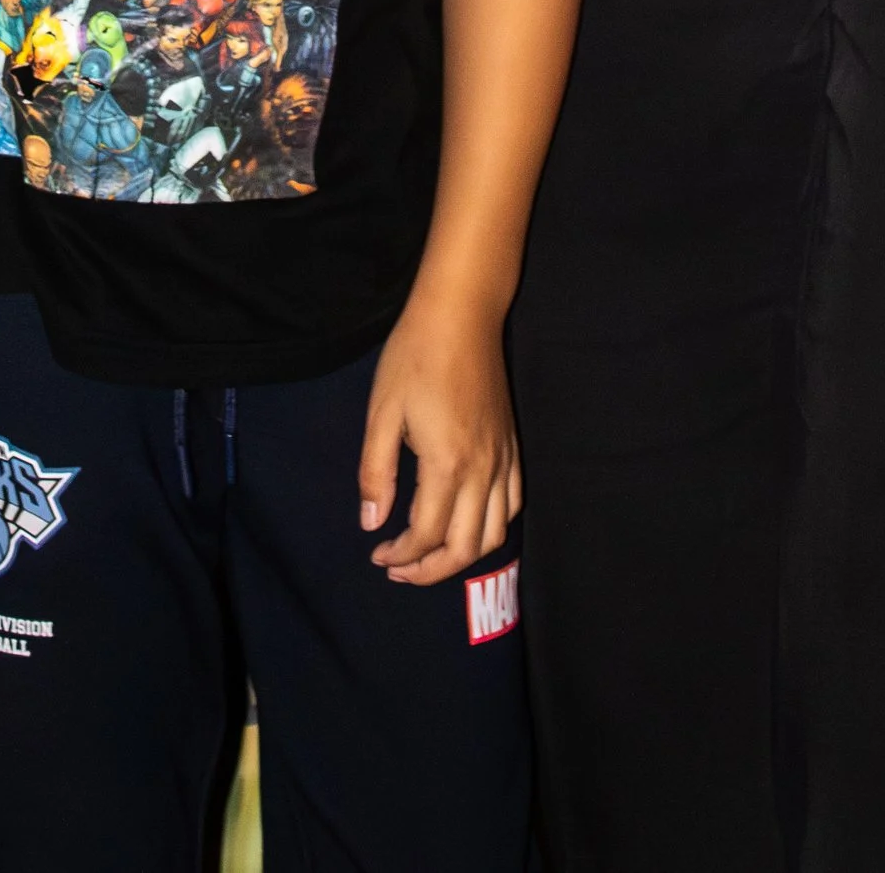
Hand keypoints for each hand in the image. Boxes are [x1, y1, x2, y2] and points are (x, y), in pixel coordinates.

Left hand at [359, 290, 521, 585]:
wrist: (462, 314)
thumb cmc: (414, 357)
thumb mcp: (381, 412)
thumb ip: (376, 472)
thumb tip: (371, 524)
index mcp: (447, 463)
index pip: (426, 535)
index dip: (400, 555)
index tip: (376, 553)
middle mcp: (483, 470)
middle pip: (464, 548)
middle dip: (430, 570)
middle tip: (398, 568)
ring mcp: (503, 459)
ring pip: (494, 533)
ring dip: (462, 556)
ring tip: (430, 554)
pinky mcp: (513, 447)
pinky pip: (513, 504)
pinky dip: (491, 527)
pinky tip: (466, 522)